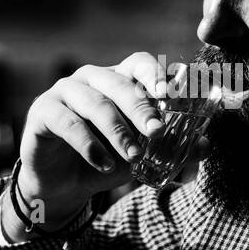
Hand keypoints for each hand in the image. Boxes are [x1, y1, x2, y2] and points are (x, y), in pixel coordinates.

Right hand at [6, 52, 171, 236]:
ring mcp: (65, 91)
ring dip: (117, 131)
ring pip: (95, 103)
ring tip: (133, 157)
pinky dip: (88, 144)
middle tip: (158, 132)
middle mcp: (92, 78)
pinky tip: (101, 163)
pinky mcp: (42, 111)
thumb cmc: (106, 160)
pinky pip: (67, 123)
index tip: (171, 92)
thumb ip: (173, 150)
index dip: (155, 74)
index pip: (140, 64)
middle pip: (119, 82)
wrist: (63, 185)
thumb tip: (206, 145)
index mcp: (119, 80)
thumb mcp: (143, 157)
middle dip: (141, 107)